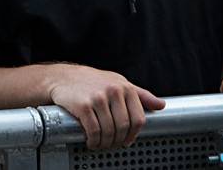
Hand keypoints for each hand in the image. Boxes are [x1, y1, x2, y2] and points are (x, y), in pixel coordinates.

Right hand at [48, 65, 164, 149]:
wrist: (61, 77)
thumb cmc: (90, 81)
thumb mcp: (117, 82)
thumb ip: (139, 94)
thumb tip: (161, 105)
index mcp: (124, 87)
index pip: (139, 118)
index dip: (134, 134)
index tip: (126, 140)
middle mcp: (113, 91)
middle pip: (124, 127)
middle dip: (118, 140)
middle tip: (111, 145)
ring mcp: (98, 98)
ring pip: (109, 130)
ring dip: (105, 143)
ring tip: (100, 144)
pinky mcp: (83, 105)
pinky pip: (94, 131)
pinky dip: (94, 141)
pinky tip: (91, 141)